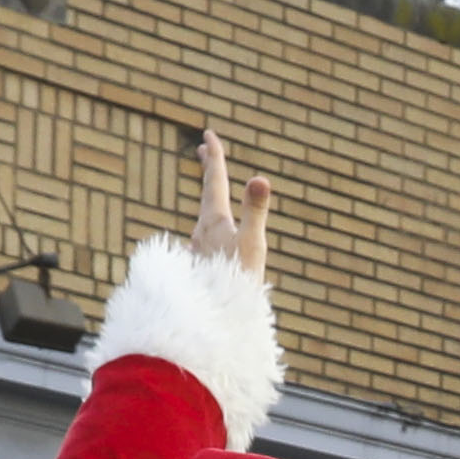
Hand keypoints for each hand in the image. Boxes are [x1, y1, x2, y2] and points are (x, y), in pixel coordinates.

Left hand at [188, 127, 272, 277]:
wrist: (212, 324)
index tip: (209, 134)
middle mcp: (202, 234)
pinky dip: (210, 233)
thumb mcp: (252, 245)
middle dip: (208, 173)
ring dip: (209, 203)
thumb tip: (259, 179)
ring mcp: (199, 254)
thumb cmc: (235, 286)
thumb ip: (255, 211)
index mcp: (214, 222)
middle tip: (204, 151)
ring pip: (204, 221)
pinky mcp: (200, 272)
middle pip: (206, 197)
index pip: (214, 183)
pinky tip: (207, 246)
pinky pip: (204, 245)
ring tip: (212, 197)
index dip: (215, 157)